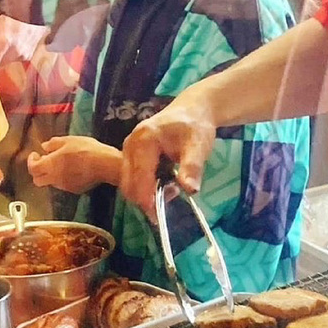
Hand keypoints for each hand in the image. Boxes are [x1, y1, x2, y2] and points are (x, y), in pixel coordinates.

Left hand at [0, 16, 49, 90]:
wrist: (35, 12)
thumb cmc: (13, 16)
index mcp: (3, 42)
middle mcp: (14, 52)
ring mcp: (23, 55)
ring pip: (5, 62)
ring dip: (1, 55)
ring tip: (5, 39)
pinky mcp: (28, 56)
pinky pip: (14, 59)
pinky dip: (10, 53)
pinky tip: (14, 41)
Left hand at [27, 136, 120, 193]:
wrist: (105, 164)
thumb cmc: (87, 150)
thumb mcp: (68, 140)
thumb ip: (53, 144)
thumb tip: (45, 147)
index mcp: (51, 164)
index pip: (32, 168)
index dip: (31, 161)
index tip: (35, 155)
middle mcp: (55, 178)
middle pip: (37, 180)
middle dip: (38, 171)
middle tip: (44, 161)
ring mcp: (64, 185)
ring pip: (51, 182)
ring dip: (51, 174)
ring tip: (61, 163)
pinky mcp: (74, 189)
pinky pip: (63, 185)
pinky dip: (63, 178)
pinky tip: (72, 169)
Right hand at [120, 91, 216, 219]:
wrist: (192, 110)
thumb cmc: (195, 126)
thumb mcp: (199, 146)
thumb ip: (192, 168)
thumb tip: (190, 191)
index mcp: (144, 141)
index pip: (139, 178)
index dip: (146, 200)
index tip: (158, 217)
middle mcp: (130, 145)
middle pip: (128, 184)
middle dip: (146, 198)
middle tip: (172, 196)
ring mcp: (128, 149)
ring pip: (128, 183)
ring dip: (145, 194)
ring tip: (171, 188)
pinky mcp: (130, 154)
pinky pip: (132, 177)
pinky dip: (145, 186)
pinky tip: (164, 182)